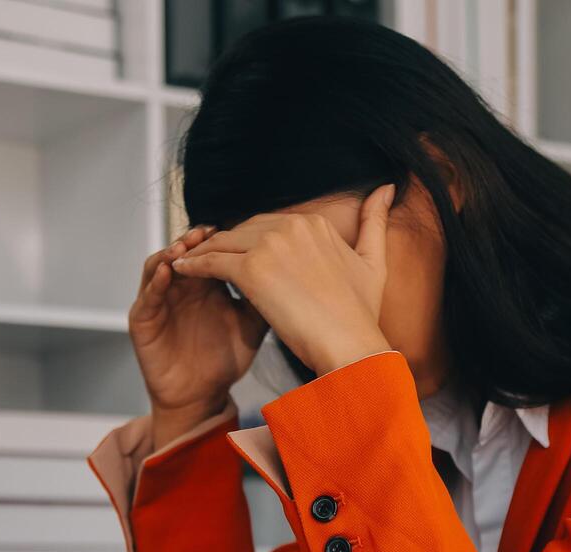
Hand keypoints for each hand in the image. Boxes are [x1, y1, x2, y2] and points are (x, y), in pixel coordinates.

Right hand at [129, 225, 267, 449]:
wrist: (203, 396)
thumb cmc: (226, 361)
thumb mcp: (251, 325)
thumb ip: (262, 298)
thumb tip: (287, 270)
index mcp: (206, 284)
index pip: (210, 251)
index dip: (219, 240)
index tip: (235, 230)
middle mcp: (181, 287)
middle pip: (184, 251)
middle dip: (194, 240)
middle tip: (207, 231)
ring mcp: (160, 300)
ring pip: (160, 265)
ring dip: (171, 253)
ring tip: (185, 246)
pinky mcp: (143, 319)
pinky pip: (147, 295)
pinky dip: (155, 281)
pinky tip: (167, 272)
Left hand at [171, 184, 394, 376]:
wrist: (352, 345)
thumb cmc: (362, 315)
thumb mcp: (374, 262)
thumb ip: (376, 221)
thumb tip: (389, 187)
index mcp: (315, 224)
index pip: (269, 226)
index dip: (250, 242)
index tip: (237, 255)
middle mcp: (293, 226)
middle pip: (244, 230)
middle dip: (224, 244)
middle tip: (203, 257)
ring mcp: (271, 245)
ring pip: (225, 242)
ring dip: (203, 252)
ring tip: (186, 262)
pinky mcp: (252, 269)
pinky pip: (212, 261)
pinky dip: (194, 264)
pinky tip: (181, 270)